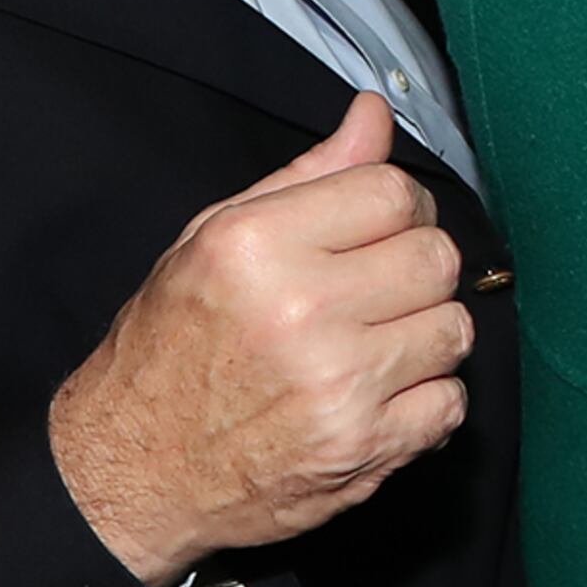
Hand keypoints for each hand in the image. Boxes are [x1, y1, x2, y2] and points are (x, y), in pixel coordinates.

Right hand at [45, 95, 473, 586]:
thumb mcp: (215, 241)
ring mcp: (339, 386)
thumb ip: (308, 176)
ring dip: (426, 334)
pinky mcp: (364, 448)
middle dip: (417, 268)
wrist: (131, 472)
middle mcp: (302, 312)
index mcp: (258, 246)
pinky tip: (380, 395)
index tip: (381, 229)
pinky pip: (452, 402)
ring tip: (374, 344)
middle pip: (436, 257)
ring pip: (455, 329)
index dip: (400, 207)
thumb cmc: (170, 349)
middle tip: (377, 291)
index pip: (395, 192)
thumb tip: (374, 114)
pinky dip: (428, 400)